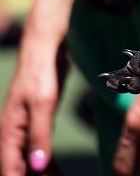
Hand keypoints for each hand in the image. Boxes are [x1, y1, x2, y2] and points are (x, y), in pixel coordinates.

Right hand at [0, 37, 67, 175]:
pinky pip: (39, 151)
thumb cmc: (41, 71)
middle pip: (20, 169)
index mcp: (9, 132)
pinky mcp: (37, 123)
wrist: (46, 47)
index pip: (10, 170)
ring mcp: (25, 130)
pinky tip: (59, 171)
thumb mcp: (43, 104)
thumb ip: (39, 135)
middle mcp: (13, 135)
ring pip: (30, 163)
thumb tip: (37, 167)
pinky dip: (48, 163)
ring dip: (43, 174)